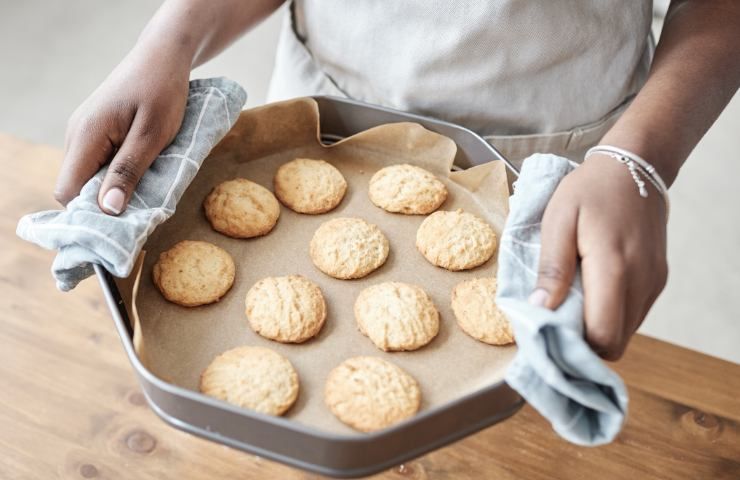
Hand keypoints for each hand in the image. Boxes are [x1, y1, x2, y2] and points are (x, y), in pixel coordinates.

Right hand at [54, 45, 189, 213]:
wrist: (164, 57)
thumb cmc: (162, 92)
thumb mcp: (152, 135)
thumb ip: (129, 171)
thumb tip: (108, 209)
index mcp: (86, 136)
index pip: (68, 192)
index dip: (91, 213)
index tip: (121, 225)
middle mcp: (77, 135)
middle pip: (77, 187)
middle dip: (104, 204)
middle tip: (140, 212)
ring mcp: (85, 133)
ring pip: (89, 176)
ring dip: (113, 188)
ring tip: (144, 190)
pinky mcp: (97, 132)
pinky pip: (99, 163)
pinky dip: (117, 174)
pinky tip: (141, 172)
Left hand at [530, 154, 668, 359]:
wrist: (633, 167)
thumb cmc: (589, 191)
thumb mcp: (558, 221)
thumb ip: (552, 268)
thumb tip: (540, 310)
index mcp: (614, 268)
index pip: (602, 336)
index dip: (574, 345)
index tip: (547, 332)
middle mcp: (642, 282)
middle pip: (614, 343)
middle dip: (583, 341)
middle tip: (554, 320)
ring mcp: (654, 282)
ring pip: (625, 331)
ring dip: (596, 327)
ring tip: (570, 302)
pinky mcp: (658, 280)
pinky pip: (633, 314)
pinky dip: (611, 314)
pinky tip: (590, 292)